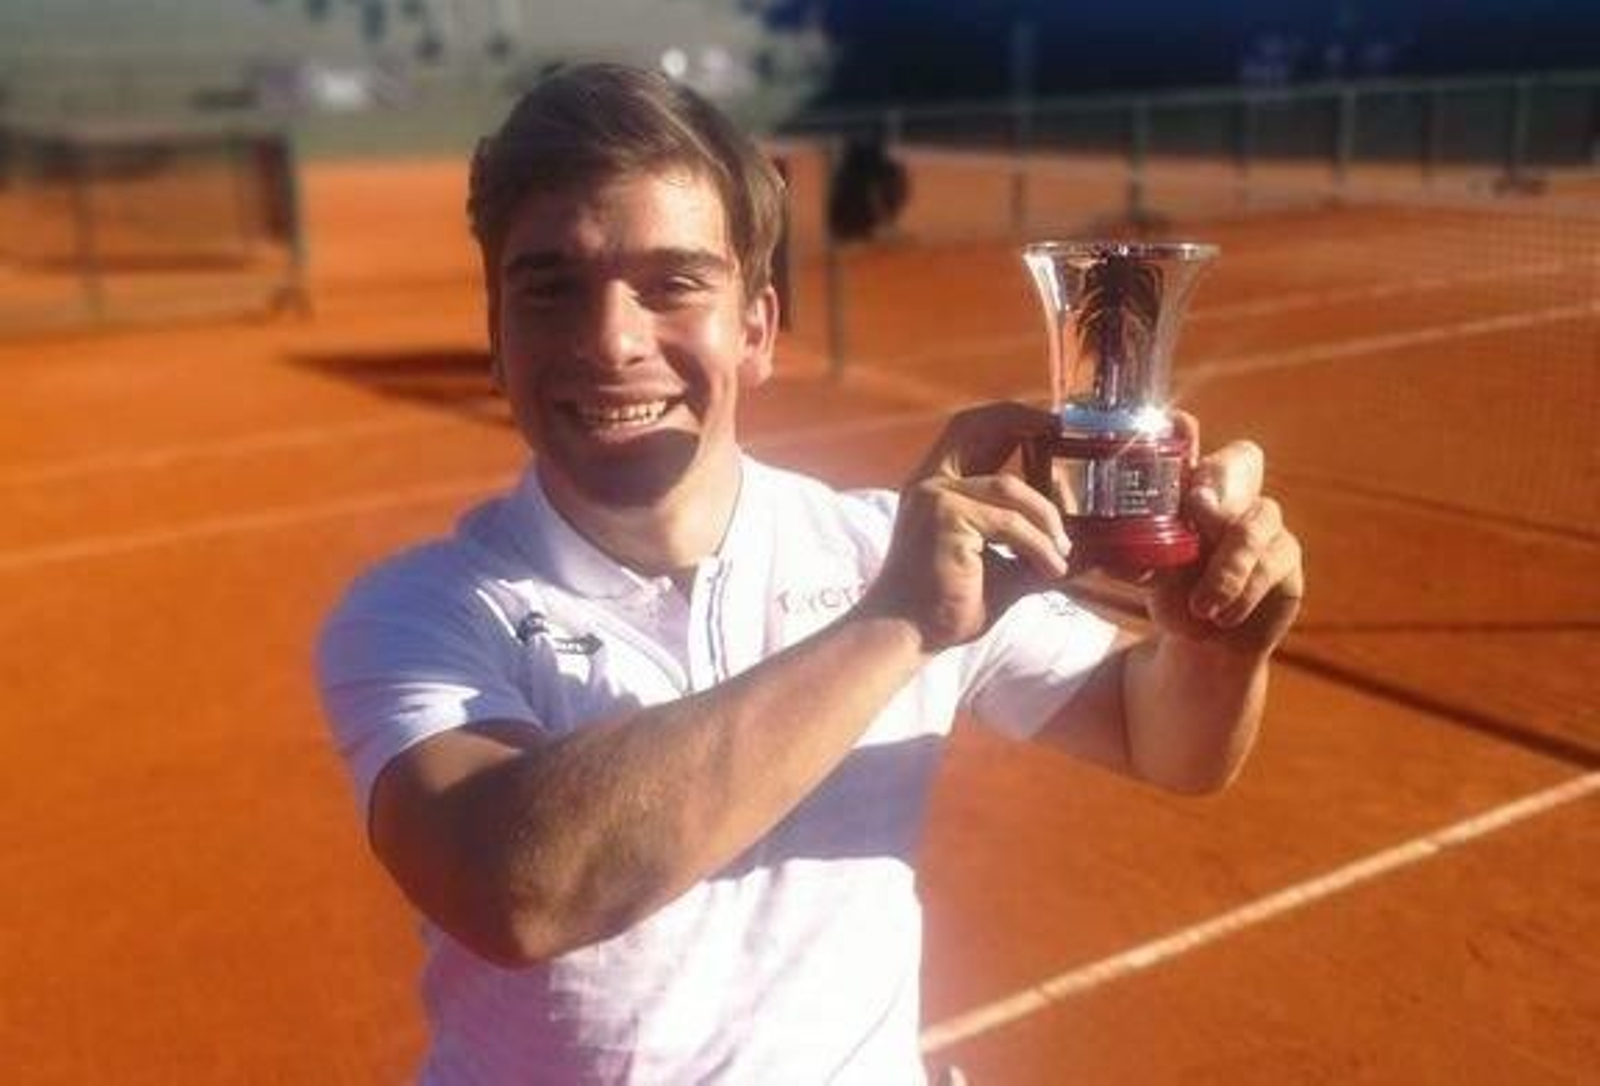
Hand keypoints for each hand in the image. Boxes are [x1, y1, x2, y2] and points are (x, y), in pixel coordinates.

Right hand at [861, 403, 1070, 651]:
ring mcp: (934, 497)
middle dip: (1027, 424)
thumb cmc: (947, 605)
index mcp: (936, 487)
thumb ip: (1034, 547)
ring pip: (1011, 488)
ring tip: (1062, 553)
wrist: (907, 635)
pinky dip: (1039, 547)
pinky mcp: (945, 519)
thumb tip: (1086, 548)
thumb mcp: (1002, 568)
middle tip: (1068, 445)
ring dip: (1048, 519)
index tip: (1052, 424)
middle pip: (978, 427)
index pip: (971, 430)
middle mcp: (930, 482)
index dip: (1011, 417)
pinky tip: (1052, 570)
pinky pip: (1010, 524)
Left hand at [1146, 412, 1304, 655]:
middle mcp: (1232, 496)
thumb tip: (1113, 556)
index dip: (1190, 435)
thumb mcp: (1154, 573)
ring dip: (1226, 565)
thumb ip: (1145, 555)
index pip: (1193, 446)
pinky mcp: (1286, 557)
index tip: (1179, 424)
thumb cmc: (1176, 594)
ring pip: (1253, 523)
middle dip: (1220, 480)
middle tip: (1198, 504)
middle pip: (1242, 461)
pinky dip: (1243, 590)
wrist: (1208, 644)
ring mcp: (1264, 523)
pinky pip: (1271, 563)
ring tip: (1201, 605)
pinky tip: (1221, 614)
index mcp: (1194, 489)